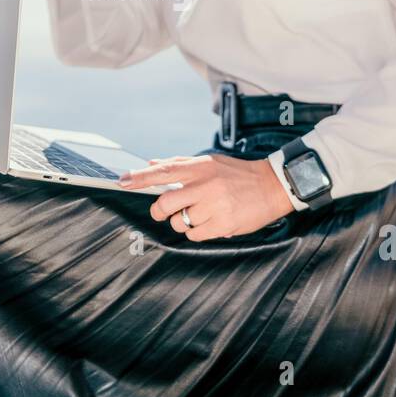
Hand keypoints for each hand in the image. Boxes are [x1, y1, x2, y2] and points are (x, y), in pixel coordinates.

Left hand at [118, 154, 294, 241]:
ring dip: (183, 222)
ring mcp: (214, 206)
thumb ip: (180, 164)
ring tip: (200, 214)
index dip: (140, 178)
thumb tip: (151, 164)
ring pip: (179, 222)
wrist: (273, 186)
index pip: (163, 172)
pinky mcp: (223, 224)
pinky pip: (195, 234)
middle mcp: (205, 185)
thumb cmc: (237, 174)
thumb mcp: (210, 162)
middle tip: (164, 211)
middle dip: (160, 211)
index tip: (123, 181)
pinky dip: (197, 231)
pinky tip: (210, 222)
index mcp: (200, 167)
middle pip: (165, 204)